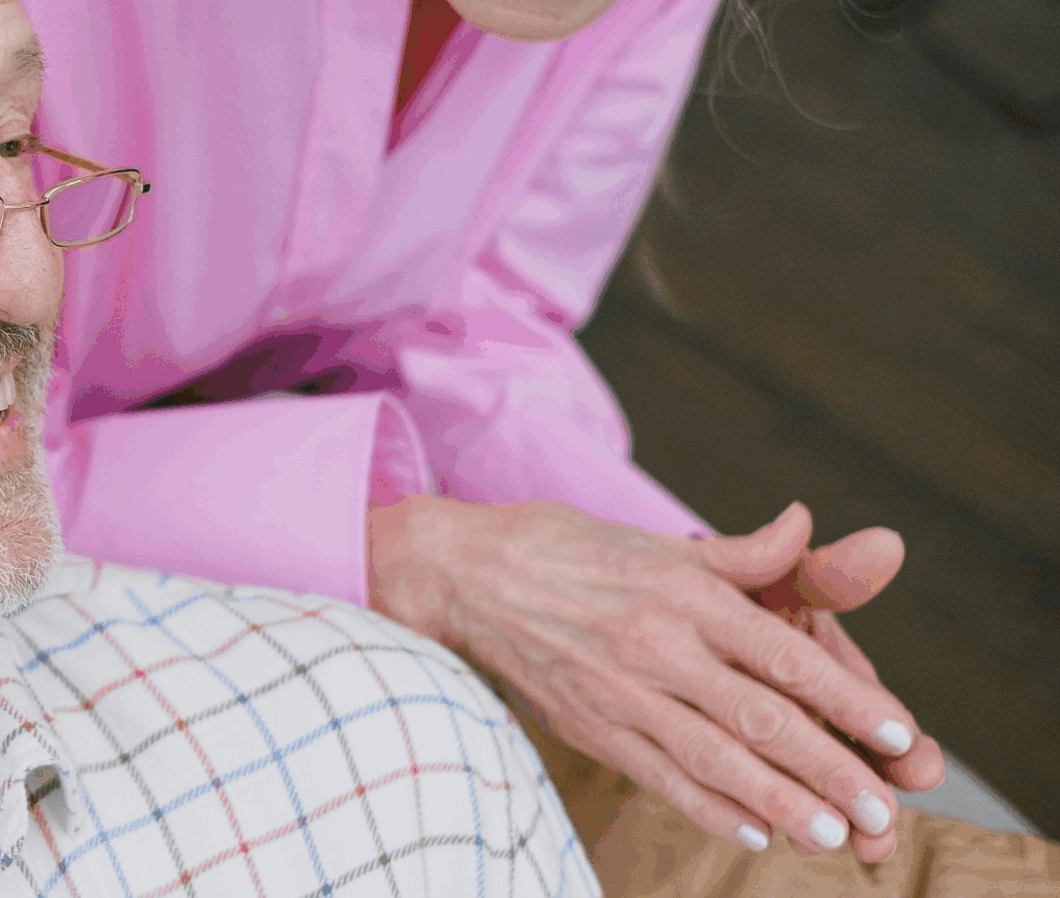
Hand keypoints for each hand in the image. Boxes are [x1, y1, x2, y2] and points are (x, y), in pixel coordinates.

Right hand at [367, 498, 938, 861]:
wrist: (461, 573)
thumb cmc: (566, 550)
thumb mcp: (656, 543)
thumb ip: (742, 553)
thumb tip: (807, 527)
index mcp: (683, 592)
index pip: (783, 653)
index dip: (847, 699)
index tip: (899, 734)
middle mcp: (655, 643)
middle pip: (759, 717)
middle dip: (828, 768)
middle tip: (881, 812)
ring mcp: (618, 690)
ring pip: (712, 756)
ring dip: (777, 802)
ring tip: (830, 834)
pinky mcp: (588, 724)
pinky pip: (655, 774)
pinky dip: (704, 807)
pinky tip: (749, 832)